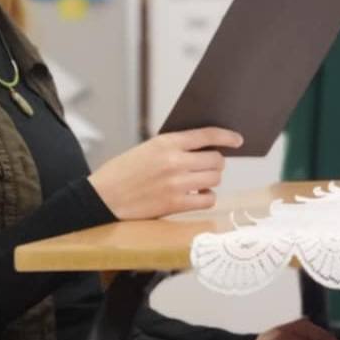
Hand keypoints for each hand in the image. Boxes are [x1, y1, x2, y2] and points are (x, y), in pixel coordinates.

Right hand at [88, 128, 242, 219]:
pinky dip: (206, 197)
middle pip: (216, 160)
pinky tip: (197, 194)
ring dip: (211, 179)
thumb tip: (205, 148)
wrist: (101, 197)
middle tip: (208, 166)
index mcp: (165, 142)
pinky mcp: (175, 204)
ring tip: (199, 180)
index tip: (238, 140)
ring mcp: (176, 184)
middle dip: (216, 162)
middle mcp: (174, 161)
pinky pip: (207, 199)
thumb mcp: (146, 149)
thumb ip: (173, 147)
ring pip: (214, 179)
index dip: (227, 136)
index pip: (207, 135)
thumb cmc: (123, 172)